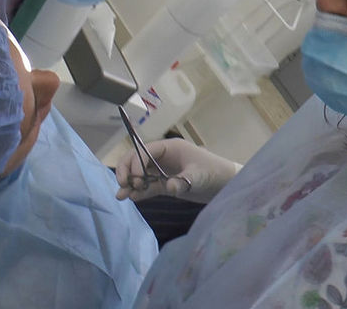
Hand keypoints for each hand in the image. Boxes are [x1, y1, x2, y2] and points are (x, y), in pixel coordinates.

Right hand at [115, 138, 241, 203]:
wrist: (226, 185)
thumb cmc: (214, 173)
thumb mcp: (200, 176)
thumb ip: (184, 181)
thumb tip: (169, 187)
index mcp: (170, 148)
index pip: (147, 150)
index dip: (136, 162)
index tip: (135, 177)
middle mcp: (163, 157)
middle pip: (138, 160)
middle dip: (128, 170)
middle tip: (123, 185)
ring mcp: (163, 171)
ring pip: (140, 174)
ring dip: (130, 183)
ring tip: (120, 196)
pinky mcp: (166, 184)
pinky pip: (148, 186)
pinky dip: (139, 192)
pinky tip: (130, 198)